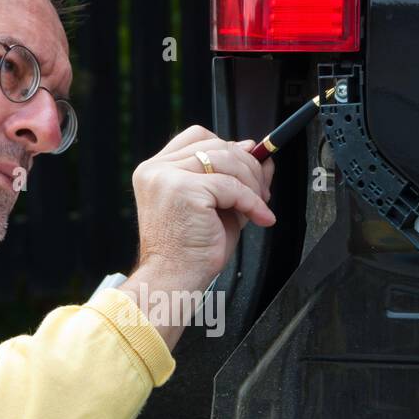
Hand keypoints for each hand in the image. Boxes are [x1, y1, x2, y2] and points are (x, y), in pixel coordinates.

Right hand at [128, 124, 275, 292]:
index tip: (249, 169)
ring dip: (251, 184)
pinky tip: (259, 217)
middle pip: (216, 145)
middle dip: (248, 167)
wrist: (173, 281)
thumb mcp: (219, 207)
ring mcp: (166, 177)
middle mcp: (156, 169)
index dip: (229, 148)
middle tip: (262, 194)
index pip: (198, 137)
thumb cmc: (190, 252)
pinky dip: (251, 201)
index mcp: (156, 170)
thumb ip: (236, 179)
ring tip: (258, 207)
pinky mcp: (183, 190)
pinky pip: (231, 186)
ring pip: (225, 160)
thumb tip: (261, 155)